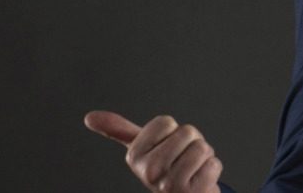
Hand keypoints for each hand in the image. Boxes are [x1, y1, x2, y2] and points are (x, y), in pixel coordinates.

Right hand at [84, 110, 222, 192]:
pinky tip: (202, 181)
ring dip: (204, 156)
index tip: (168, 148)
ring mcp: (169, 185)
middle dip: (192, 142)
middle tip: (183, 160)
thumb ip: (119, 131)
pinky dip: (213, 169)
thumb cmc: (167, 170)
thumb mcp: (142, 150)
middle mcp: (148, 172)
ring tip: (193, 170)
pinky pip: (213, 163)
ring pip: (201, 147)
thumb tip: (88, 117)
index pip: (165, 122)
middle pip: (186, 132)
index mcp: (134, 156)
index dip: (172, 132)